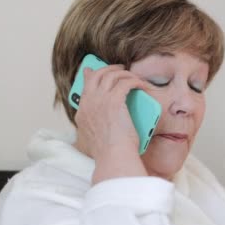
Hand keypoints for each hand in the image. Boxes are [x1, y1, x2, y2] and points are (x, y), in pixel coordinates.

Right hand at [74, 64, 150, 182]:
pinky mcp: (114, 101)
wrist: (113, 156)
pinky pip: (126, 82)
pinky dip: (135, 81)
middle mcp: (89, 103)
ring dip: (124, 73)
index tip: (93, 71)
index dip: (91, 76)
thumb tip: (90, 135)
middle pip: (96, 76)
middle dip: (108, 68)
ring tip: (133, 76)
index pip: (85, 88)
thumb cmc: (107, 154)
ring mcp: (100, 100)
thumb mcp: (91, 142)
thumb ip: (89, 134)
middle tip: (119, 68)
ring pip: (111, 75)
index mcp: (82, 113)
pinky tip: (142, 85)